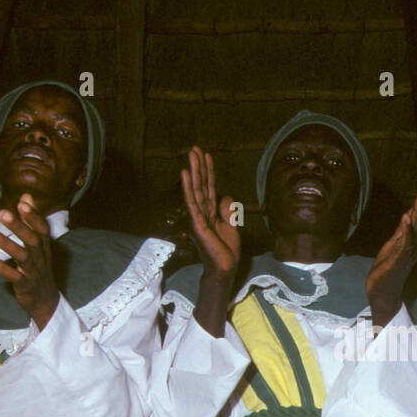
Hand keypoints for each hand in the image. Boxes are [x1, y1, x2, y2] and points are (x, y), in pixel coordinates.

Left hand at [0, 193, 59, 329]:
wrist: (46, 301)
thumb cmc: (38, 268)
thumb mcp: (38, 244)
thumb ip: (31, 220)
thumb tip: (27, 195)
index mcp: (43, 247)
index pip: (41, 228)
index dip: (33, 215)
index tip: (22, 202)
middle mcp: (40, 257)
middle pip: (32, 239)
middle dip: (18, 226)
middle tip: (1, 212)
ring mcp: (33, 272)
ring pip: (22, 256)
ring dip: (5, 243)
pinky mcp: (25, 286)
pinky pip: (14, 276)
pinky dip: (1, 267)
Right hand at [181, 146, 241, 286]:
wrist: (225, 268)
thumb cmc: (226, 250)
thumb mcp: (232, 225)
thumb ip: (228, 210)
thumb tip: (226, 195)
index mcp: (210, 212)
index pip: (209, 187)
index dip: (209, 171)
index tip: (207, 154)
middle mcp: (202, 212)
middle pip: (201, 185)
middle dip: (198, 166)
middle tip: (194, 147)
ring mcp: (198, 217)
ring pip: (195, 190)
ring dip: (193, 171)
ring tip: (190, 154)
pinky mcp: (196, 223)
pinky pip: (192, 202)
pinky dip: (188, 187)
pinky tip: (184, 174)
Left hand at [367, 185, 416, 325]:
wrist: (382, 293)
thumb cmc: (388, 269)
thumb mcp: (394, 245)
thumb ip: (403, 230)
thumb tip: (409, 213)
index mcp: (413, 241)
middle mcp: (414, 246)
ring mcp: (408, 253)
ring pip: (416, 229)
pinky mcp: (398, 260)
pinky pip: (405, 243)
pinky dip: (407, 230)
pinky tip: (406, 217)